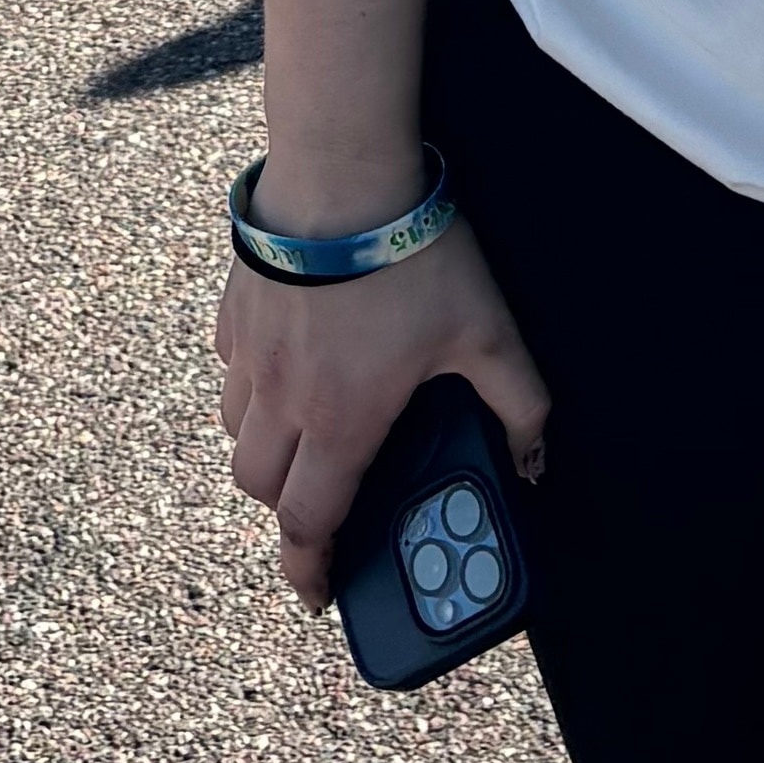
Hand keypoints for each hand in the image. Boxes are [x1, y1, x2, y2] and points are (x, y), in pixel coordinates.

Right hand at [217, 216, 548, 615]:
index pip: (308, 525)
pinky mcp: (235, 310)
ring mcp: (250, 354)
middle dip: (287, 514)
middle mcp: (282, 399)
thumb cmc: (410, 254)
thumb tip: (533, 457)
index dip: (308, 572)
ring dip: (264, 451)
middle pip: (258, 489)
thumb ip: (519, 406)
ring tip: (304, 437)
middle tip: (322, 508)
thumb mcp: (488, 334)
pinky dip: (251, 387)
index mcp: (341, 422)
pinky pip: (230, 371)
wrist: (341, 169)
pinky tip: (287, 364)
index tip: (317, 593)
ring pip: (235, 433)